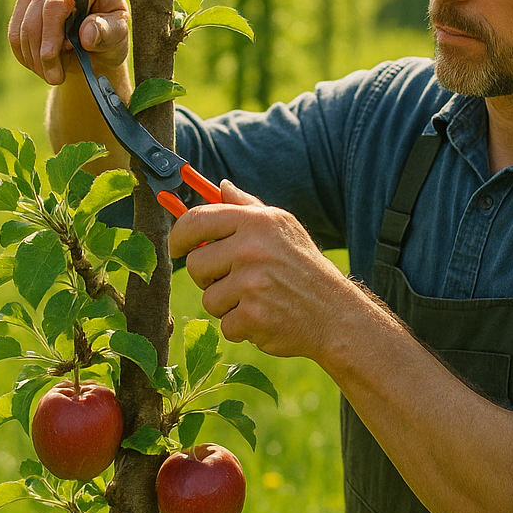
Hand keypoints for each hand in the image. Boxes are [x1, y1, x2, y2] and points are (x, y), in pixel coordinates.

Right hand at [9, 0, 130, 85]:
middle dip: (42, 53)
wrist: (98, 46)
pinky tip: (42, 68)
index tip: (51, 57)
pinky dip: (26, 56)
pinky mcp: (24, 8)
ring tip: (53, 76)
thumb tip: (87, 35)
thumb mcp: (119, 36)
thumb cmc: (111, 37)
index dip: (51, 32)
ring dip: (34, 59)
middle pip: (35, 17)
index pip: (57, 3)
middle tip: (56, 78)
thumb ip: (107, 32)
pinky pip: (14, 36)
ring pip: (22, 29)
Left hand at [170, 181, 381, 360]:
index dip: (179, 235)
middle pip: (195, 264)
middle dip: (208, 277)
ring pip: (208, 298)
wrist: (336, 314)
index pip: (197, 220)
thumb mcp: (283, 228)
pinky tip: (265, 318)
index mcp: (256, 222)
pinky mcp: (252, 316)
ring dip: (227, 305)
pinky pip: (224, 324)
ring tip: (257, 300)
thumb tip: (220, 186)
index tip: (177, 247)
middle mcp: (252, 248)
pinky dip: (241, 327)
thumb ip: (248, 207)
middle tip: (233, 281)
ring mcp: (252, 283)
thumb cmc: (304, 268)